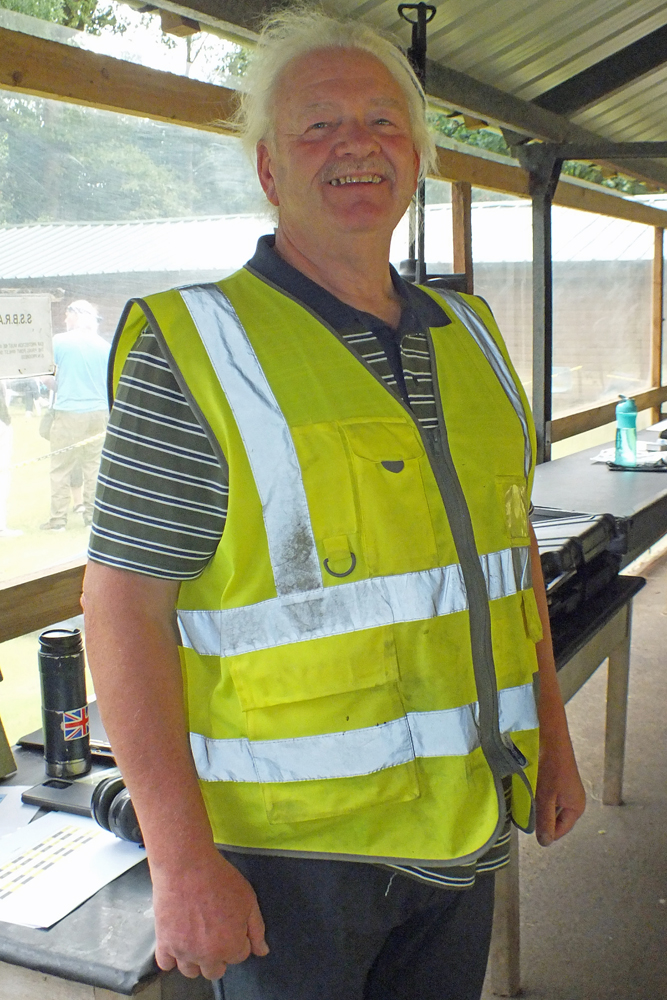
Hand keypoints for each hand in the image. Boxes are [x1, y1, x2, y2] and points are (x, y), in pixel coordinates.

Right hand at [151, 848, 268, 979]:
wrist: (187, 867)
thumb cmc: (221, 880)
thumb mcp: (249, 900)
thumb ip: (257, 930)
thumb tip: (262, 952)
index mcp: (230, 947)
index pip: (239, 956)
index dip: (238, 939)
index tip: (232, 923)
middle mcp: (207, 956)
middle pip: (215, 971)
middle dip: (219, 955)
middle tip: (214, 931)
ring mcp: (184, 952)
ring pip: (191, 971)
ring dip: (196, 960)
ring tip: (196, 937)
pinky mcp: (164, 943)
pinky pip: (166, 964)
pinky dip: (172, 957)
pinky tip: (178, 941)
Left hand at [535, 728, 585, 846]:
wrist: (551, 739)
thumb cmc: (550, 768)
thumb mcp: (545, 798)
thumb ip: (545, 821)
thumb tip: (545, 843)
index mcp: (576, 808)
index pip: (559, 831)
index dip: (544, 831)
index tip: (528, 824)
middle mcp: (574, 801)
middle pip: (554, 820)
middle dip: (540, 817)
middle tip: (526, 809)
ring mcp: (567, 791)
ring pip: (550, 808)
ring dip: (538, 806)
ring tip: (528, 797)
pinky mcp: (559, 782)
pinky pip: (548, 797)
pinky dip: (539, 796)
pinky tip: (530, 789)